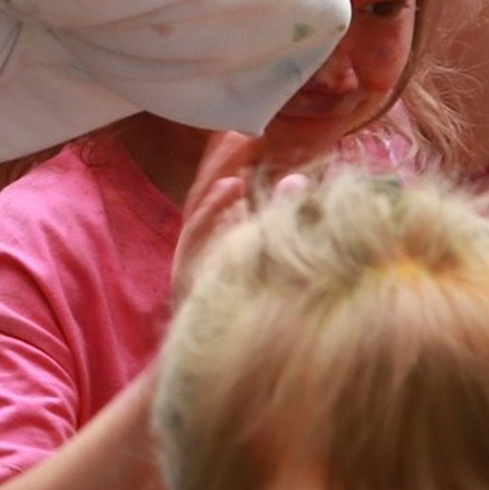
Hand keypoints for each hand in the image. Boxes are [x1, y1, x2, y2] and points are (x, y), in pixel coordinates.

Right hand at [170, 132, 312, 309]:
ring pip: (199, 205)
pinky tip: (230, 189)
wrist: (202, 362)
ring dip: (217, 172)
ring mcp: (191, 256)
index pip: (217, 188)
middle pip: (206, 189)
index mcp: (211, 237)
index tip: (243, 129)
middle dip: (222, 157)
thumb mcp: (253, 260)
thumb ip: (269, 220)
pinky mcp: (191, 271)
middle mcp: (198, 243)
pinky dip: (213, 209)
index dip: (227, 158)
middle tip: (241, 127)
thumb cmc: (232, 311)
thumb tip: (297, 180)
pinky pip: (199, 235)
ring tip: (235, 145)